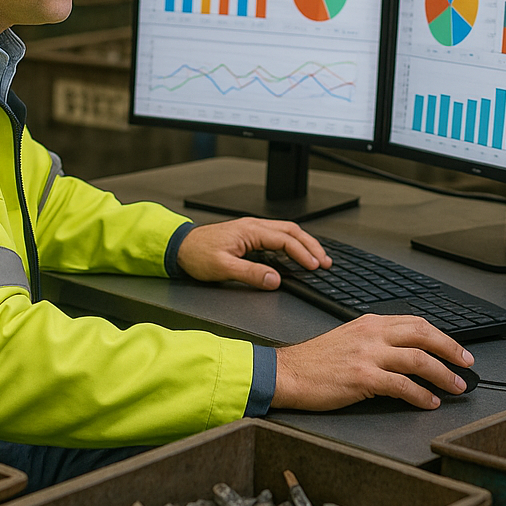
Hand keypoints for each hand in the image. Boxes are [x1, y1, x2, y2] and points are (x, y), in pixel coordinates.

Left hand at [176, 217, 330, 288]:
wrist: (180, 247)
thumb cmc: (197, 255)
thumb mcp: (223, 268)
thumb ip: (251, 273)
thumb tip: (275, 279)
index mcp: (250, 231)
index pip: (285, 240)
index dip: (302, 254)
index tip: (315, 266)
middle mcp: (253, 226)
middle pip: (291, 231)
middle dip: (311, 245)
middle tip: (325, 261)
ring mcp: (252, 230)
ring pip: (286, 232)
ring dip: (304, 243)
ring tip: (317, 258)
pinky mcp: (249, 235)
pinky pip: (277, 236)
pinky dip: (292, 244)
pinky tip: (296, 254)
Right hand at [272, 313, 474, 410]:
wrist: (289, 373)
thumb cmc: (316, 361)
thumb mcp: (349, 338)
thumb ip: (376, 340)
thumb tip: (406, 352)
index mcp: (370, 323)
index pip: (415, 322)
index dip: (442, 336)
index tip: (456, 349)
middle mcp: (372, 334)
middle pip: (423, 334)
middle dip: (451, 349)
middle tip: (467, 364)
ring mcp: (368, 355)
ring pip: (418, 359)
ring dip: (443, 374)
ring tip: (455, 386)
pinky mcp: (363, 378)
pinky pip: (402, 385)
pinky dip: (421, 395)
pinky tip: (429, 402)